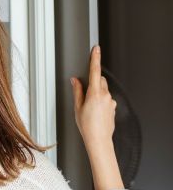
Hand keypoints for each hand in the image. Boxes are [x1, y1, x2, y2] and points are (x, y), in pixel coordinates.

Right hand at [70, 45, 123, 189]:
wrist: (99, 140)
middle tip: (84, 92)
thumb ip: (77, 91)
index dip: (95, 59)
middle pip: (100, 80)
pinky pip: (107, 98)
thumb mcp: (77, 107)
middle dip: (93, 81)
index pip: (95, 71)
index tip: (96, 49)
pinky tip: (95, 111)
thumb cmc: (87, 126)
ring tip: (88, 106)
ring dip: (97, 92)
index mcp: (95, 94)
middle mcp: (106, 96)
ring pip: (104, 89)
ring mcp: (111, 102)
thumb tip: (76, 81)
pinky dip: (101, 100)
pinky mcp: (113, 107)